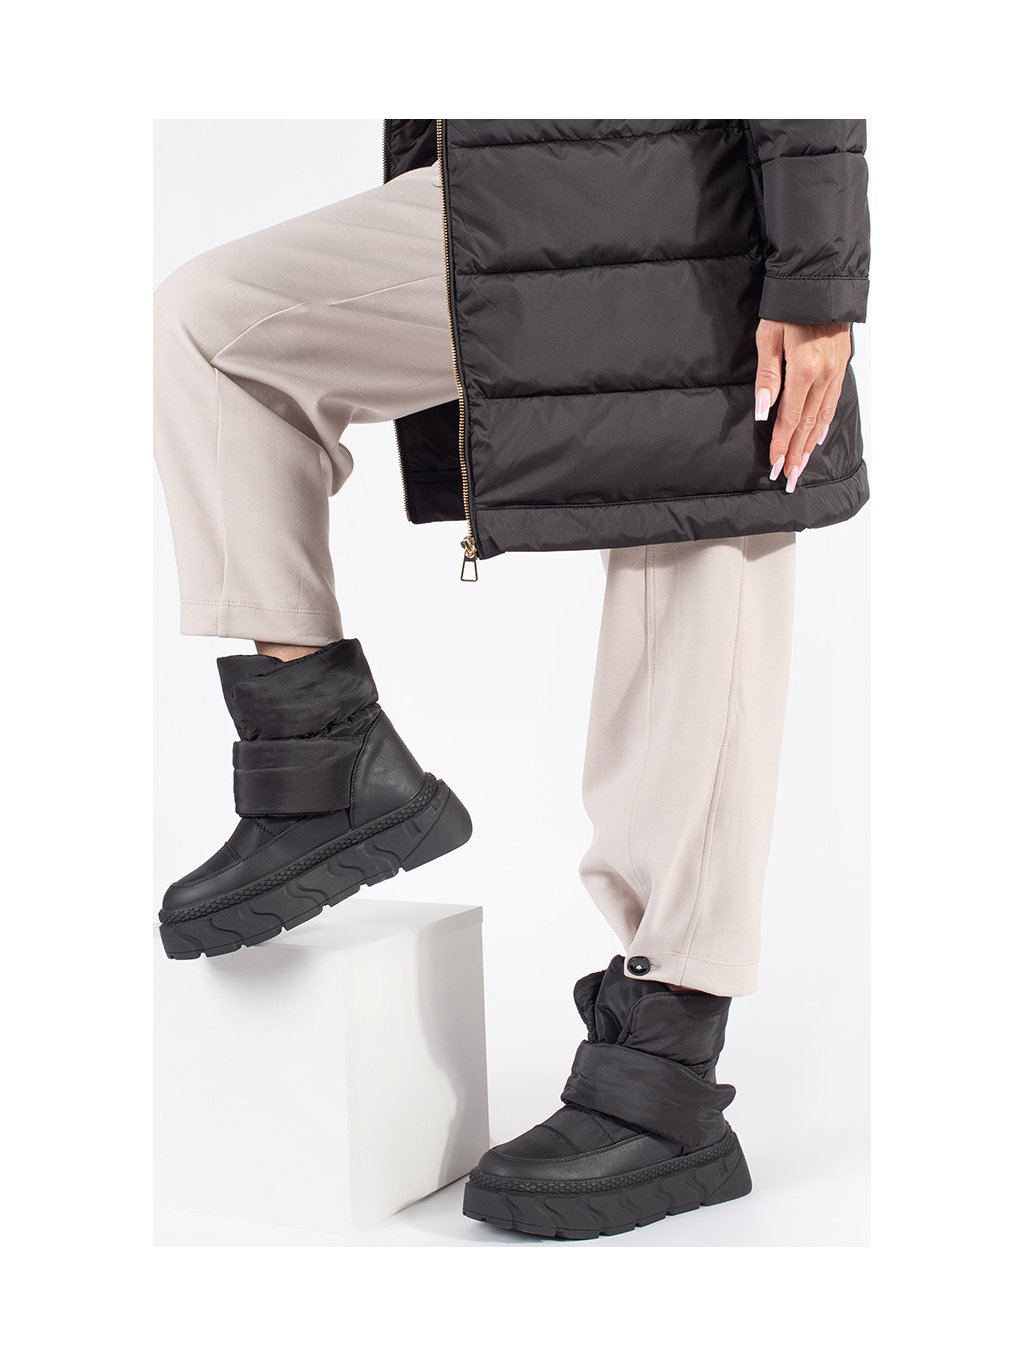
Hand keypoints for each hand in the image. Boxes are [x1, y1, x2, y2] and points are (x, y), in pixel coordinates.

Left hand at [754, 320, 850, 490]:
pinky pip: (833, 400)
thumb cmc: (788, 306)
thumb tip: (763, 410)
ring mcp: (836, 370)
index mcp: (804, 369)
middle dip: (797, 453)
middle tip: (790, 478)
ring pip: (823, 416)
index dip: (781, 444)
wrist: (819, 281)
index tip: (775, 466)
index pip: (790, 418)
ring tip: (803, 464)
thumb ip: (767, 377)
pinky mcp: (841, 363)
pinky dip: (825, 421)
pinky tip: (820, 435)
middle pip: (808, 424)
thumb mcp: (768, 337)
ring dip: (811, 443)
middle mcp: (824, 374)